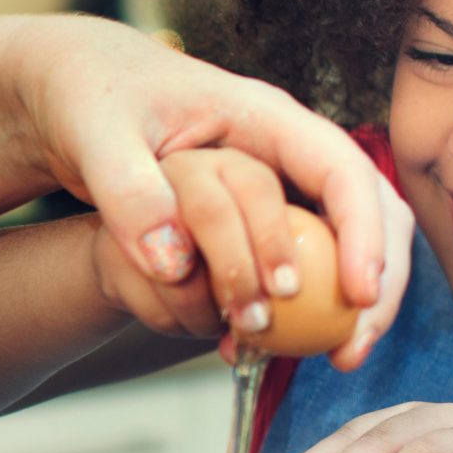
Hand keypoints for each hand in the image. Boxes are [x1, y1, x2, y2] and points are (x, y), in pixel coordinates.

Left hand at [15, 18, 412, 364]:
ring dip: (350, 304)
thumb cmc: (92, 98)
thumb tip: (174, 265)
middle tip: (350, 350)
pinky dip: (299, 309)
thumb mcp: (97, 138)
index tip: (359, 295)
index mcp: (263, 116)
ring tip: (334, 358)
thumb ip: (129, 194)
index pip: (342, 169)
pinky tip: (266, 348)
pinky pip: (302, 262)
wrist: (76, 94)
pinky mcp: (261, 216)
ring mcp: (279, 182)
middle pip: (367, 210)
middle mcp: (285, 149)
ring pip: (345, 242)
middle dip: (376, 281)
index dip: (363, 233)